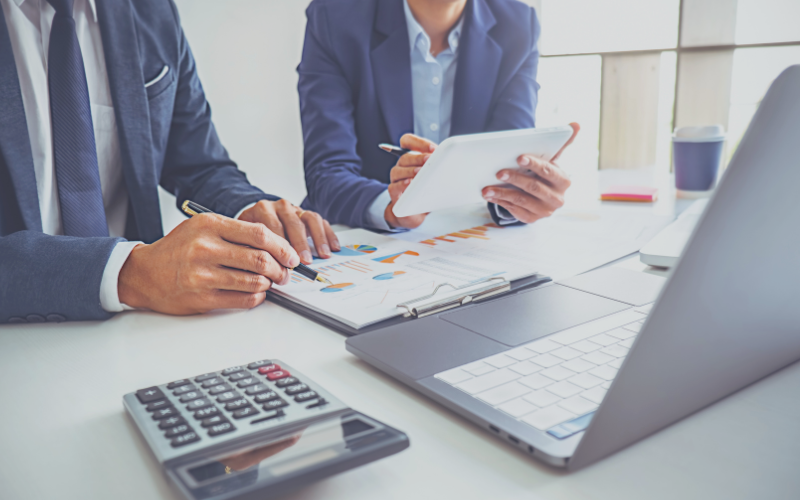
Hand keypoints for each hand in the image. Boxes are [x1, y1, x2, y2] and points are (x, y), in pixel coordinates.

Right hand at [118, 213, 299, 314]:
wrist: (144, 273)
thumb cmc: (178, 249)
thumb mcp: (203, 228)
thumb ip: (236, 232)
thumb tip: (276, 246)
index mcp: (209, 225)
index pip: (258, 234)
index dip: (282, 247)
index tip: (291, 256)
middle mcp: (205, 248)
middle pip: (259, 259)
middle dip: (280, 268)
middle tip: (284, 273)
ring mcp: (202, 274)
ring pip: (254, 281)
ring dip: (268, 284)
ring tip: (268, 282)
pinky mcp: (202, 298)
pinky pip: (242, 300)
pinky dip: (256, 297)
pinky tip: (255, 293)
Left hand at [238, 199, 339, 264]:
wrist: (257, 216)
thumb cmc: (252, 232)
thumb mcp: (245, 237)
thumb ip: (251, 248)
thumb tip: (259, 269)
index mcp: (263, 210)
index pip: (272, 226)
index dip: (279, 246)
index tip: (286, 263)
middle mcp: (281, 206)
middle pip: (293, 223)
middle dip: (300, 244)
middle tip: (305, 260)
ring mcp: (296, 208)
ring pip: (310, 219)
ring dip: (318, 239)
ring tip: (323, 255)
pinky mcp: (307, 213)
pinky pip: (321, 222)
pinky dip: (329, 235)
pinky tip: (333, 248)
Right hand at [384, 134, 436, 228]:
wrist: (418, 212)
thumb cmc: (427, 190)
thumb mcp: (434, 175)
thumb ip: (438, 164)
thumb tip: (451, 158)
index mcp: (411, 158)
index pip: (407, 141)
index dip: (418, 142)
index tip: (433, 148)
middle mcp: (401, 166)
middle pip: (404, 156)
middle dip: (418, 157)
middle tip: (430, 160)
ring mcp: (396, 179)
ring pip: (397, 170)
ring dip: (410, 170)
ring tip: (420, 173)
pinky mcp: (394, 194)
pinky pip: (394, 187)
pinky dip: (402, 184)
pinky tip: (410, 183)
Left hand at [482, 122, 579, 222]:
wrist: (543, 197)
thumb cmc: (545, 174)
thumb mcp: (553, 160)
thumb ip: (563, 143)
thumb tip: (576, 124)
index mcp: (563, 181)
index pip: (548, 171)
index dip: (534, 164)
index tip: (519, 157)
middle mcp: (557, 198)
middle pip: (533, 187)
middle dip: (515, 179)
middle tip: (498, 172)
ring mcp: (544, 211)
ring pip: (521, 200)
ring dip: (502, 193)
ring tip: (487, 188)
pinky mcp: (532, 219)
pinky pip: (515, 211)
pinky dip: (501, 202)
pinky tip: (491, 196)